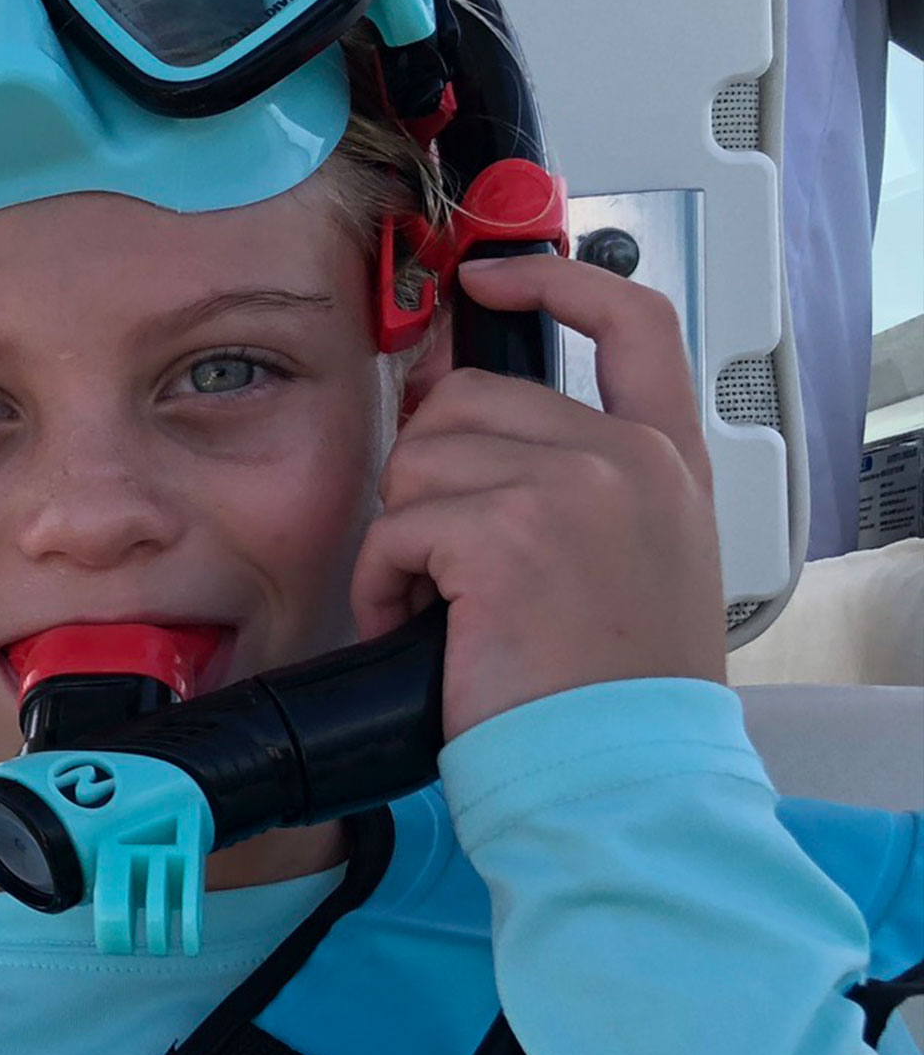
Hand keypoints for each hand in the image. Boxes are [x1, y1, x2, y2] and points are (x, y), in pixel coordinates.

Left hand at [352, 254, 726, 741]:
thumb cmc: (609, 695)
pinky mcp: (506, 531)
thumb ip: (577, 483)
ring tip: (443, 610)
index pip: (632, 323)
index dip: (552, 284)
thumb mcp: (629, 564)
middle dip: (429, 477)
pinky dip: (384, 585)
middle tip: (445, 562)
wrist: (619, 773)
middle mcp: (630, 460)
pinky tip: (424, 633)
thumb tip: (460, 424)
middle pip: (468, 402)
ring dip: (403, 540)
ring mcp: (573, 487)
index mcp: (669, 463)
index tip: (489, 281)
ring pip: (420, 460)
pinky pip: (395, 527)